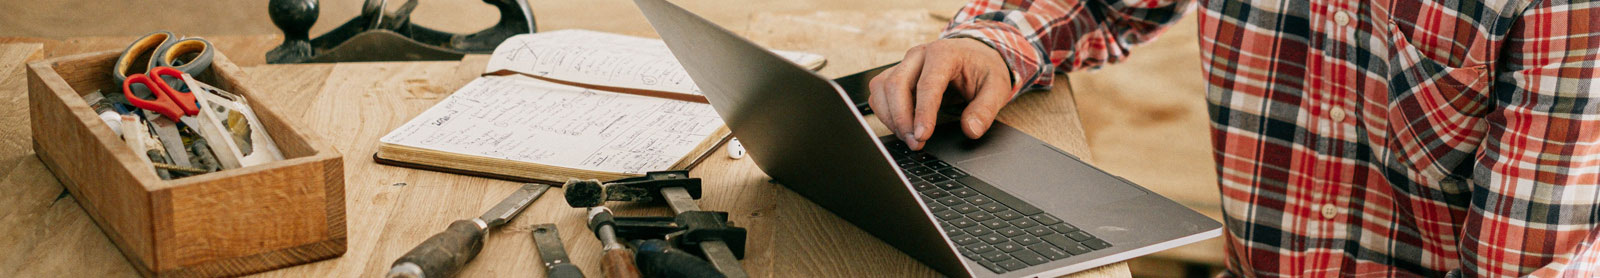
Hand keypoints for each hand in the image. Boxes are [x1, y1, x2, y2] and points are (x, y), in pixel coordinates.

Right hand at [868, 38, 1013, 149]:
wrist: (975, 54)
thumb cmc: (983, 68)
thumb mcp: (996, 87)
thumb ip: (985, 109)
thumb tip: (971, 130)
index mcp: (944, 53)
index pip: (926, 84)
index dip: (922, 113)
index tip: (922, 136)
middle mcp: (918, 55)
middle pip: (895, 84)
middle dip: (901, 119)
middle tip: (915, 143)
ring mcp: (904, 64)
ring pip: (881, 88)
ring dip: (890, 118)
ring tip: (909, 138)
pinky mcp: (895, 74)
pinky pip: (879, 94)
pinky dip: (886, 114)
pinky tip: (902, 128)